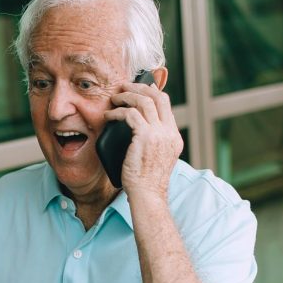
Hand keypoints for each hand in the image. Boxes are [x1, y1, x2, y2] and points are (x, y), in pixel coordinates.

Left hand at [104, 74, 180, 199]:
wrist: (147, 196)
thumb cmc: (145, 182)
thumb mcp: (156, 159)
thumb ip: (153, 142)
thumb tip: (138, 129)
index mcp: (174, 138)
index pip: (166, 106)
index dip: (152, 93)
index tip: (139, 88)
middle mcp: (169, 133)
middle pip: (159, 97)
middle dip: (140, 87)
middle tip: (125, 86)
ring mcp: (159, 134)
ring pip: (144, 101)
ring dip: (127, 96)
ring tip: (115, 98)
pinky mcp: (145, 137)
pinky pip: (130, 114)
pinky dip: (117, 112)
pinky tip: (108, 115)